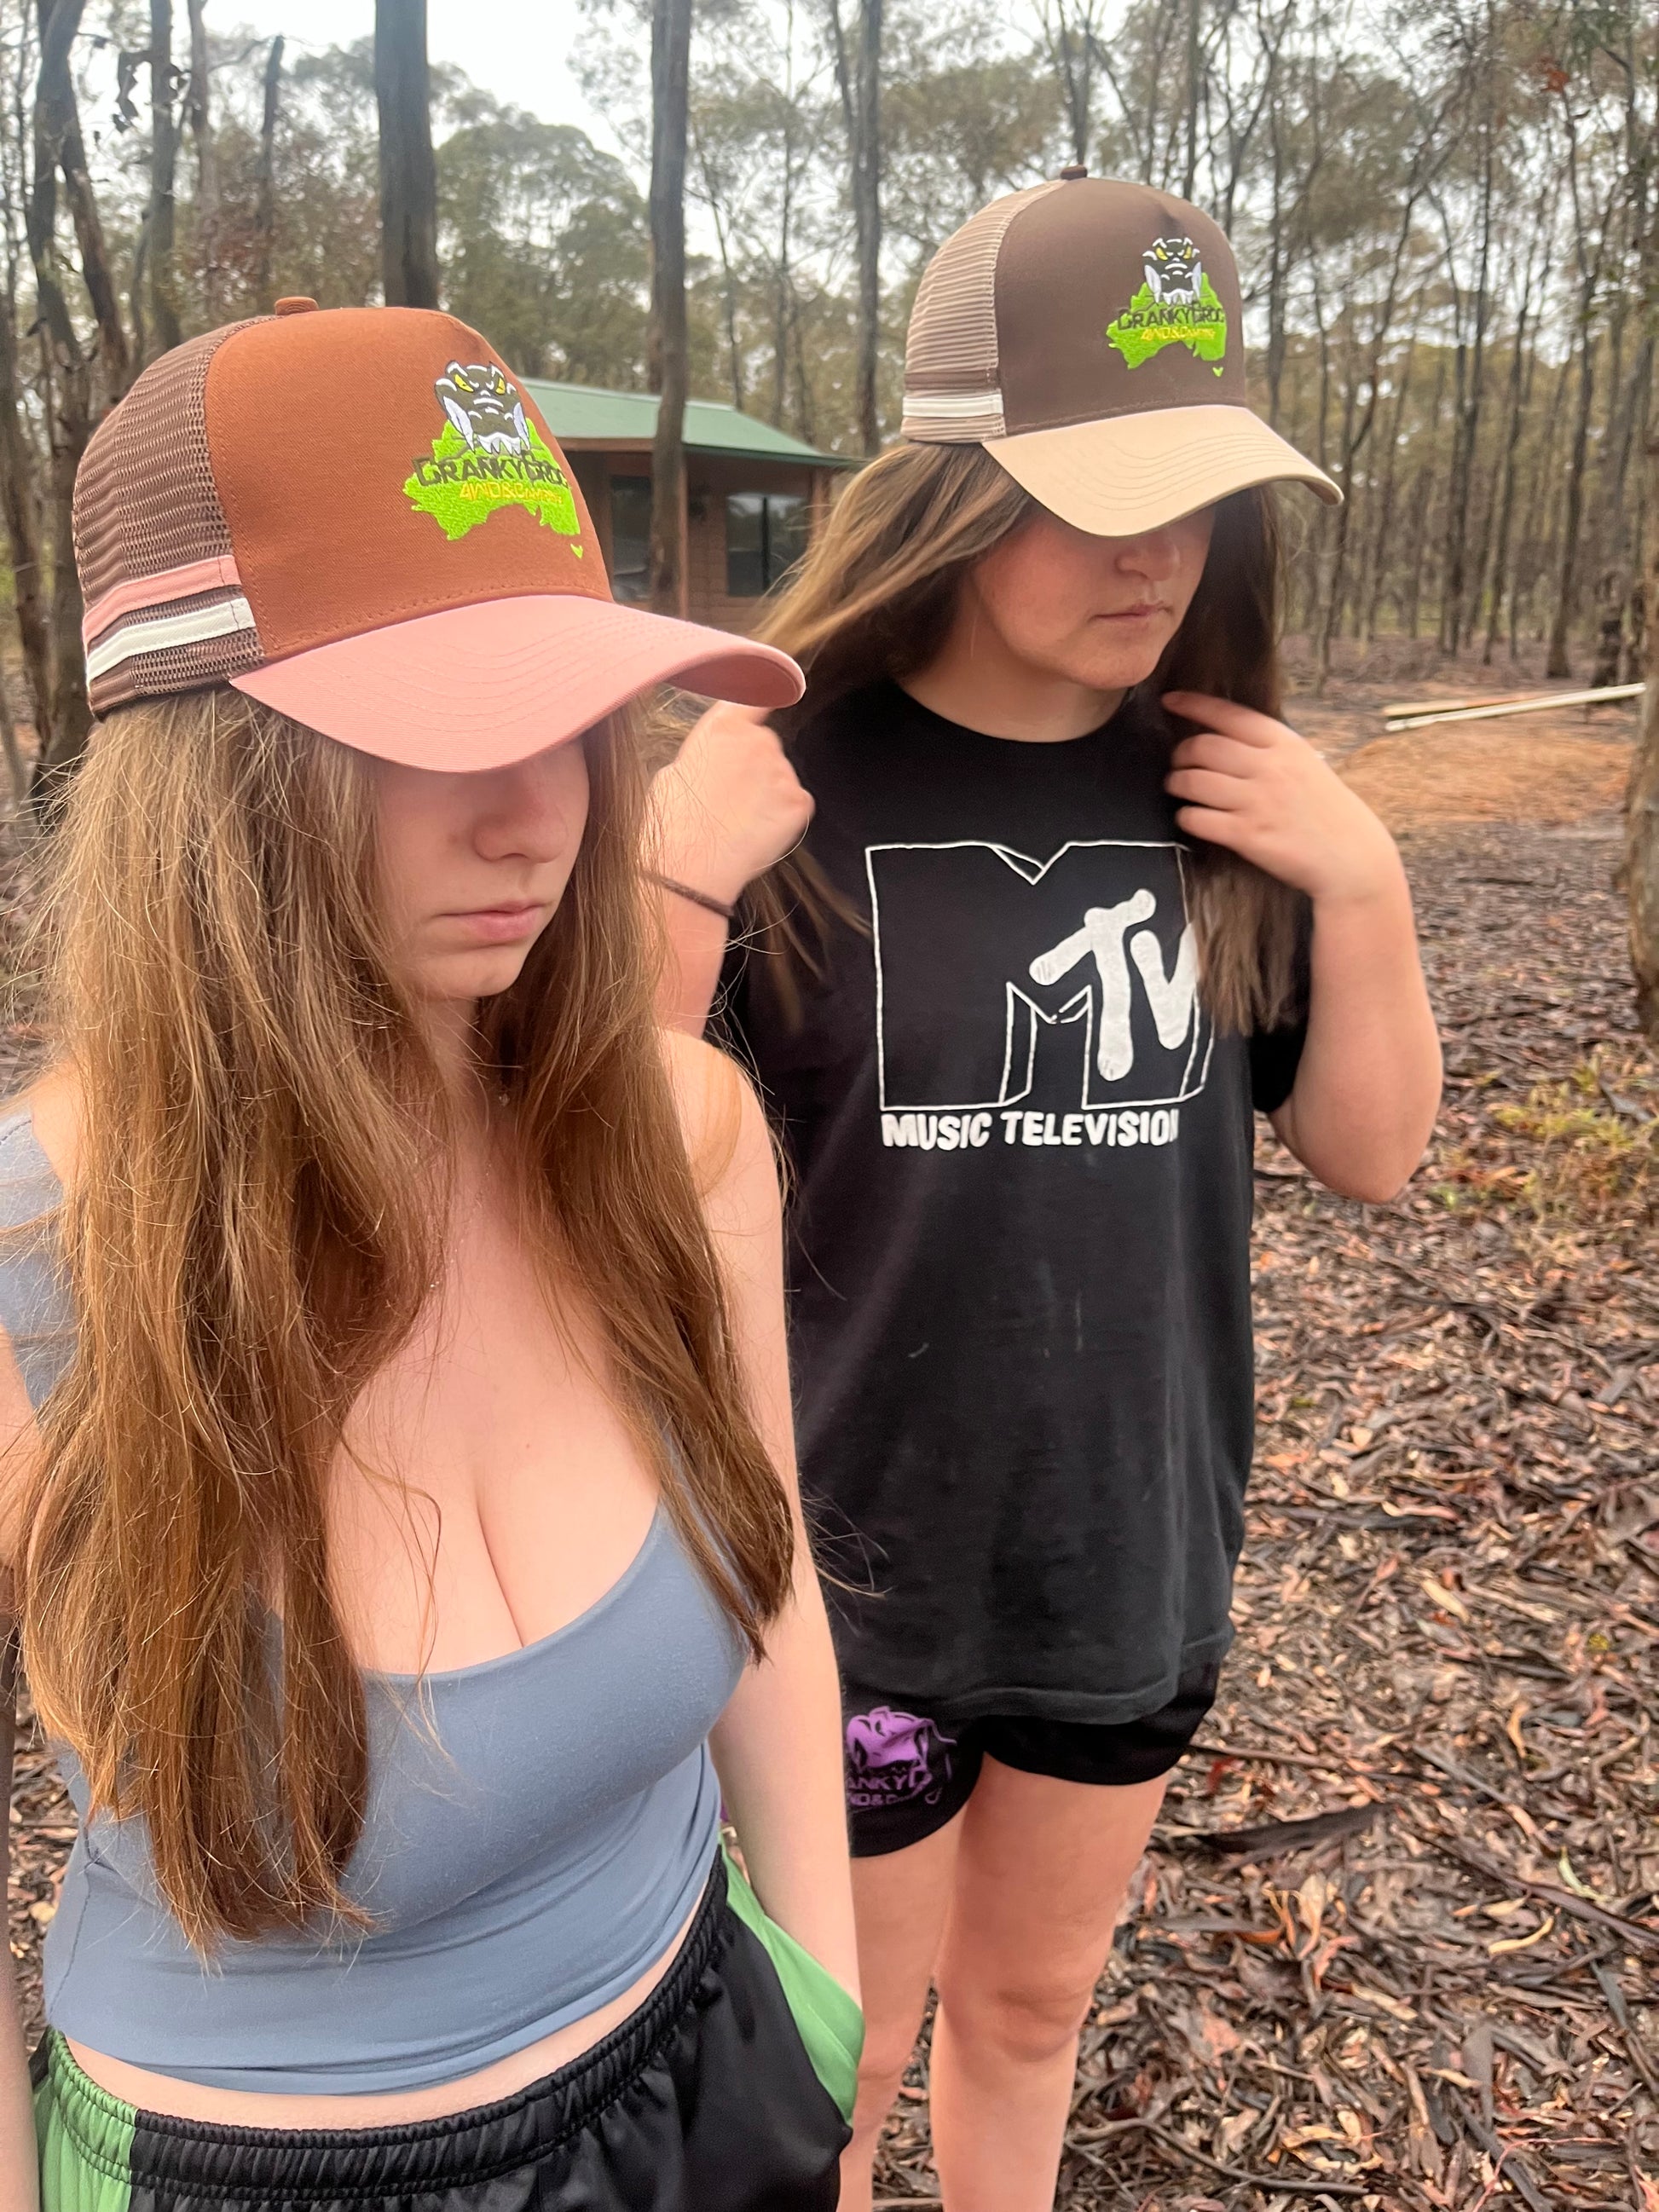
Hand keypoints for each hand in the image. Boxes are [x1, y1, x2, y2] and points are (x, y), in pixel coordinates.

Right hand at [646, 703, 814, 907]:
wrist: (689, 867)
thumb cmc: (672, 823)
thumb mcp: (674, 771)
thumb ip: (706, 752)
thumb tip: (717, 758)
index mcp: (723, 727)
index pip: (754, 697)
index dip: (762, 697)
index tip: (769, 695)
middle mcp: (758, 740)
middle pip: (766, 744)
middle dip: (754, 766)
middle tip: (729, 798)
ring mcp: (782, 772)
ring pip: (780, 777)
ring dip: (767, 794)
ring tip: (737, 821)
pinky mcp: (799, 803)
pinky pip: (795, 804)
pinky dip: (782, 817)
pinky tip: (755, 832)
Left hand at [1162, 691, 1402, 907]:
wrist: (1352, 857)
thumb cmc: (1327, 811)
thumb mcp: (1306, 764)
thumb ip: (1270, 749)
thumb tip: (1225, 736)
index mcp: (1285, 744)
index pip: (1229, 715)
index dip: (1194, 704)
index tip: (1170, 701)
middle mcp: (1270, 767)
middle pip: (1202, 747)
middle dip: (1181, 754)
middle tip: (1178, 763)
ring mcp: (1257, 801)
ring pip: (1193, 781)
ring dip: (1176, 783)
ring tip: (1177, 788)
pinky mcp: (1247, 835)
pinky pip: (1198, 819)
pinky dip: (1186, 817)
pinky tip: (1190, 818)